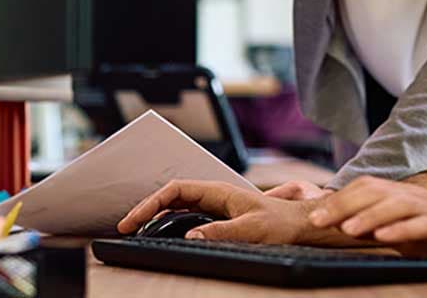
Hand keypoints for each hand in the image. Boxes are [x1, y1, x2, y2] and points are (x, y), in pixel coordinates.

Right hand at [118, 179, 318, 243]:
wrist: (300, 224)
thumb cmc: (280, 224)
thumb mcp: (252, 229)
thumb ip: (222, 232)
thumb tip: (191, 236)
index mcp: (219, 191)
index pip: (176, 190)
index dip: (151, 203)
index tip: (133, 220)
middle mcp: (215, 195)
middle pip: (172, 195)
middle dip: (147, 208)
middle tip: (126, 228)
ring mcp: (216, 205)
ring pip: (177, 205)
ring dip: (156, 215)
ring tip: (136, 230)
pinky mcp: (219, 216)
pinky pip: (187, 214)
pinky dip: (169, 221)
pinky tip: (161, 233)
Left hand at [308, 176, 426, 279]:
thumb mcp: (412, 233)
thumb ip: (385, 226)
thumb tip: (349, 229)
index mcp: (407, 196)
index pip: (367, 187)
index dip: (339, 199)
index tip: (315, 216)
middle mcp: (418, 197)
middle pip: (376, 190)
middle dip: (343, 204)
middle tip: (318, 221)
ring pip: (396, 204)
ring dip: (368, 215)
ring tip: (346, 229)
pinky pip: (422, 224)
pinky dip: (401, 229)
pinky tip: (383, 237)